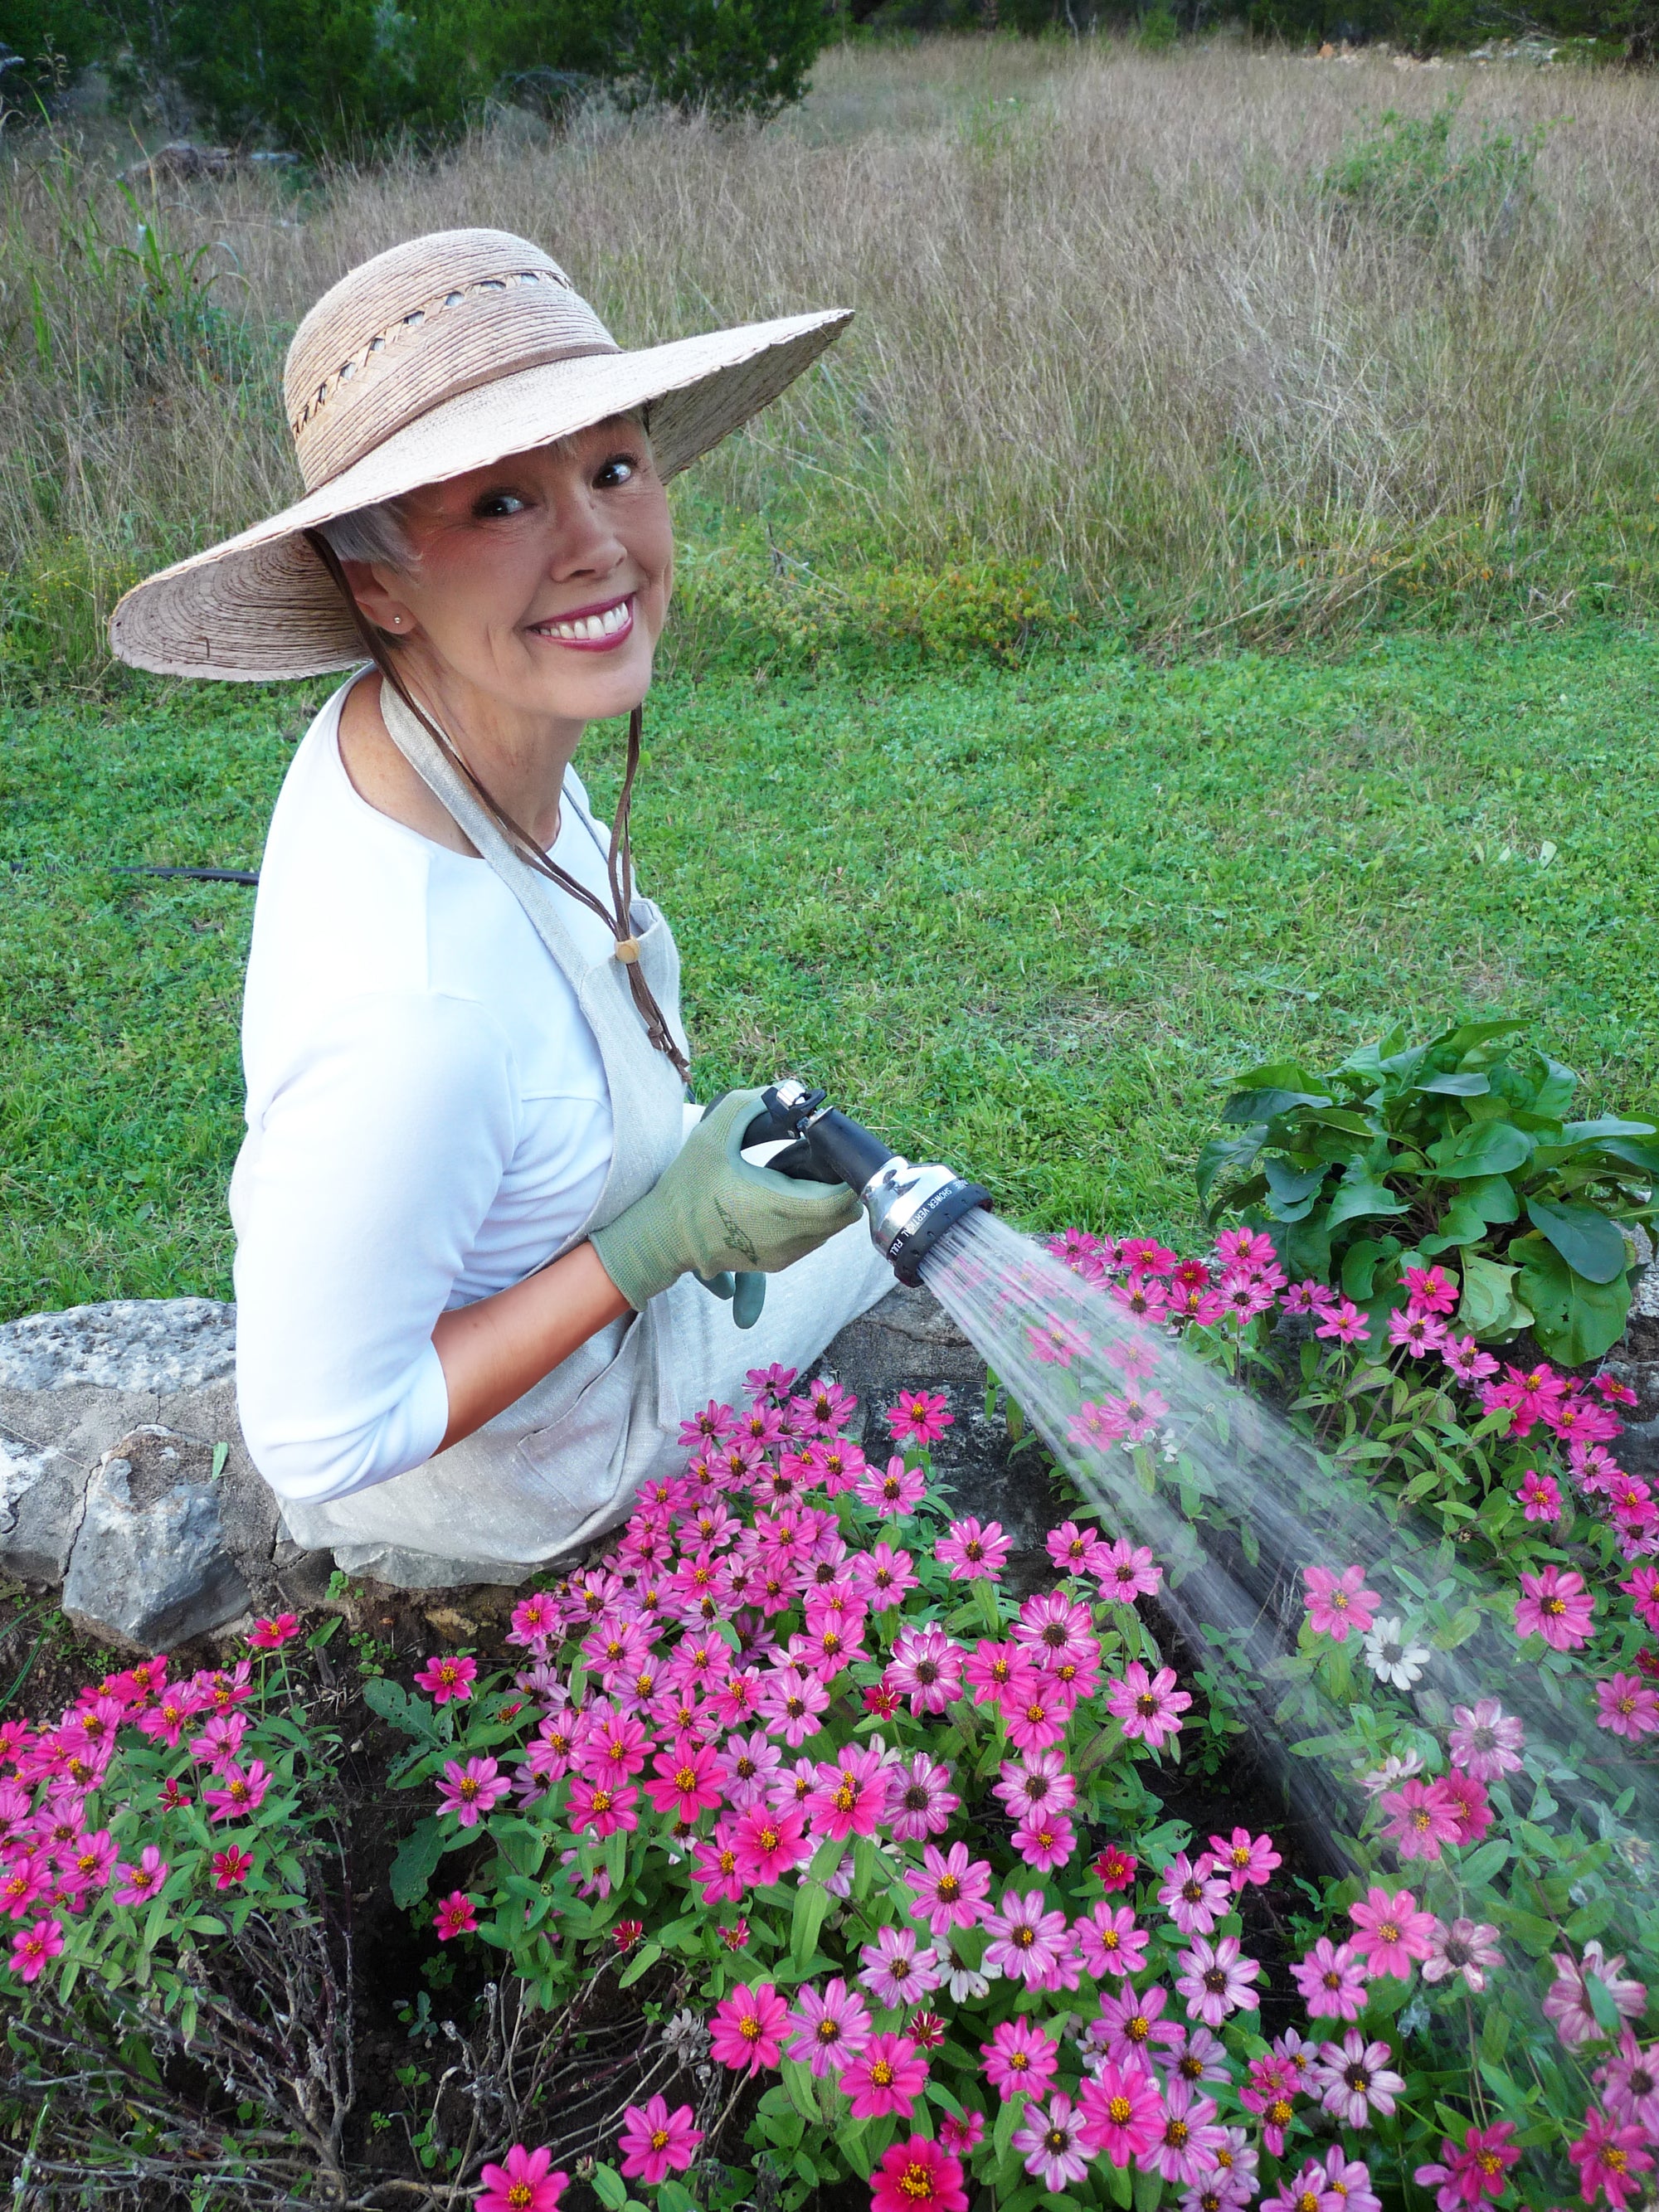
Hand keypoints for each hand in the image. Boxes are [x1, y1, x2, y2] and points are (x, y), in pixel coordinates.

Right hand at [589, 1089, 862, 1315]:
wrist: (663, 1237)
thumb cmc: (687, 1187)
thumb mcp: (713, 1133)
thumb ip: (752, 1104)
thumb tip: (790, 1092)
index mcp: (778, 1207)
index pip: (843, 1200)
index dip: (847, 1173)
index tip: (830, 1150)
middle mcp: (788, 1238)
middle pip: (844, 1214)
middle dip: (839, 1185)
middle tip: (818, 1159)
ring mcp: (784, 1255)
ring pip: (831, 1229)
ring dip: (826, 1203)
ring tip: (800, 1177)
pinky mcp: (777, 1263)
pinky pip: (812, 1239)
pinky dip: (810, 1217)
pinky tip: (786, 1197)